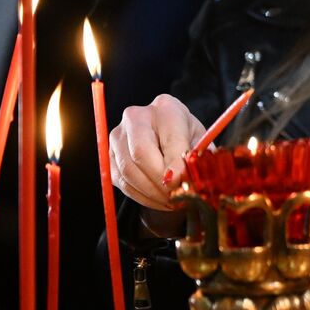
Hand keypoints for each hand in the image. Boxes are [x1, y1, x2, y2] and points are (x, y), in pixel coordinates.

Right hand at [109, 94, 206, 211]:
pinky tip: (157, 200)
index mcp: (166, 108)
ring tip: (170, 202)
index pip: (168, 138)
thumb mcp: (200, 140)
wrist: (165, 130)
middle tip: (175, 197)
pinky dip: (141, 196)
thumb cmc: (185, 134)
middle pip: (140, 153)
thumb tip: (196, 182)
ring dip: (151, 193)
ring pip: (128, 170)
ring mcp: (118, 136)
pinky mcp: (109, 156)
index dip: (174, 163)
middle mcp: (136, 117)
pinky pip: (122, 181)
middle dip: (160, 181)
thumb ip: (199, 158)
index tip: (179, 182)